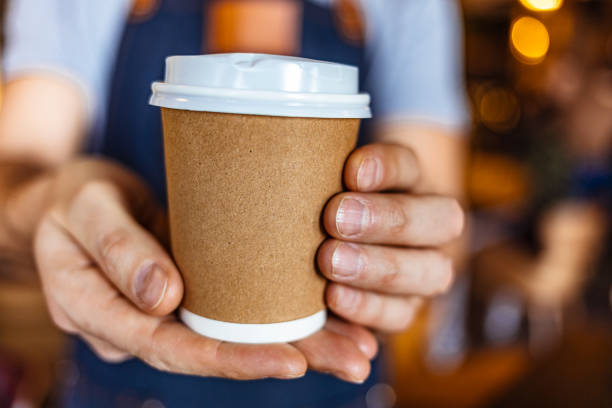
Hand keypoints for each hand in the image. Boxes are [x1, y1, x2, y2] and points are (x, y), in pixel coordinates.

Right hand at [33, 159, 375, 381]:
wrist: (74, 200)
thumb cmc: (75, 198)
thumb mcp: (86, 208)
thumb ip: (118, 249)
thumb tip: (164, 298)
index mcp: (104, 315)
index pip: (171, 348)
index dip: (231, 358)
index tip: (290, 360)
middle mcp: (144, 324)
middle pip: (214, 352)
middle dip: (285, 359)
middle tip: (352, 360)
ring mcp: (171, 311)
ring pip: (233, 337)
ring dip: (299, 345)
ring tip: (357, 349)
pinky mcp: (194, 290)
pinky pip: (237, 310)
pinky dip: (282, 316)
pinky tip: (328, 317)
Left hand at [318, 143, 463, 331]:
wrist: (324, 253)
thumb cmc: (318, 210)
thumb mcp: (321, 190)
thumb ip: (323, 181)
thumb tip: (315, 170)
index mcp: (412, 183)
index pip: (410, 166)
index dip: (386, 168)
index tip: (351, 171)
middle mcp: (432, 226)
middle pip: (440, 220)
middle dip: (387, 219)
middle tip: (335, 218)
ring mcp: (426, 272)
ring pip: (431, 272)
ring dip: (380, 267)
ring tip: (330, 260)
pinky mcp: (406, 310)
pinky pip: (401, 315)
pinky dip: (368, 307)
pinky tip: (334, 297)